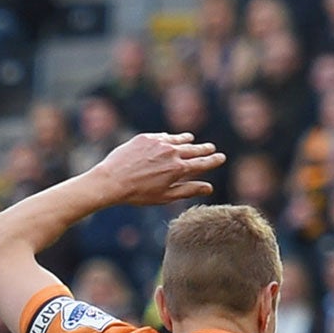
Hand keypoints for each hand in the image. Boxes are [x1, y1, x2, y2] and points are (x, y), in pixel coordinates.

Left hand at [90, 132, 226, 208]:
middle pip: (194, 149)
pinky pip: (162, 136)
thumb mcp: (166, 196)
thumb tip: (209, 188)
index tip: (221, 157)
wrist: (112, 180)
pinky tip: (170, 139)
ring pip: (179, 139)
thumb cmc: (139, 194)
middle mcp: (172, 153)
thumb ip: (188, 190)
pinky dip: (169, 138)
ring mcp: (159, 143)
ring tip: (192, 140)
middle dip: (204, 149)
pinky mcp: (146, 137)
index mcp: (179, 169)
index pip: (202, 163)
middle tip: (211, 148)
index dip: (213, 160)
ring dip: (187, 141)